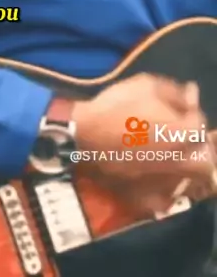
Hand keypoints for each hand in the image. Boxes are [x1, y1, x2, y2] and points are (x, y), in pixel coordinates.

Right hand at [72, 74, 216, 216]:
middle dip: (198, 149)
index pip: (201, 126)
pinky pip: (166, 199)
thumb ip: (174, 92)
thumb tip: (192, 95)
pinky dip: (165, 189)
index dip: (191, 115)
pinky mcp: (147, 200)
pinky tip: (154, 176)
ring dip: (184, 168)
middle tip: (183, 139)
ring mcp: (163, 184)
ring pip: (188, 182)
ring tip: (169, 156)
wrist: (82, 136)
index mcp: (181, 133)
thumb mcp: (143, 86)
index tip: (181, 109)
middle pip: (205, 161)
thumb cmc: (114, 107)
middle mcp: (179, 162)